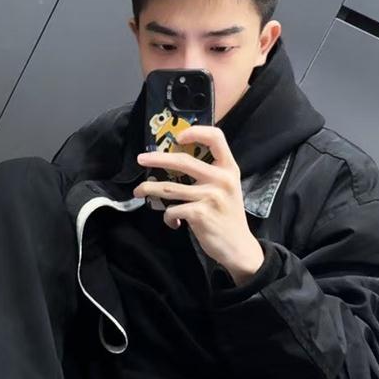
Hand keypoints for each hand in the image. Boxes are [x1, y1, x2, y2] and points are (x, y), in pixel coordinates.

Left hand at [134, 128, 265, 284]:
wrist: (238, 247)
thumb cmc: (228, 215)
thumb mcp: (227, 188)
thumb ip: (210, 173)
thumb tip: (174, 161)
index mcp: (229, 168)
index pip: (216, 138)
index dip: (196, 132)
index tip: (178, 138)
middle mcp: (221, 179)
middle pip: (183, 161)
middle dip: (157, 159)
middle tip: (141, 159)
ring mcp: (210, 196)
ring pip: (169, 187)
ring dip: (149, 189)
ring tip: (139, 191)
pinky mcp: (199, 214)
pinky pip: (172, 210)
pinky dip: (167, 217)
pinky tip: (172, 222)